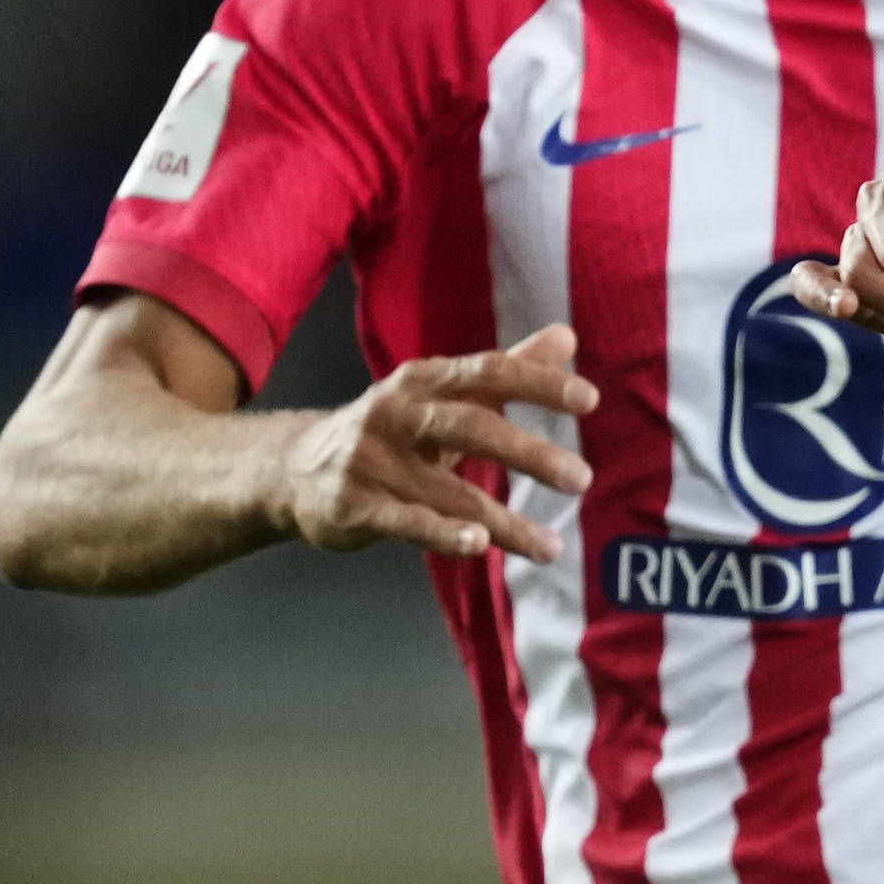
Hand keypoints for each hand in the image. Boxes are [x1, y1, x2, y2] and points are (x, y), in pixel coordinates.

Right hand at [275, 325, 593, 561]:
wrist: (295, 468)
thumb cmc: (391, 430)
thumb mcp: (441, 395)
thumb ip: (504, 371)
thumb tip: (566, 335)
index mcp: (423, 381)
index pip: (487, 372)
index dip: (537, 382)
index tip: (589, 398)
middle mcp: (397, 412)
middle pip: (470, 425)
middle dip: (528, 453)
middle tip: (582, 479)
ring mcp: (373, 460)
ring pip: (448, 490)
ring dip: (504, 521)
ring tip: (550, 548)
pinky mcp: (355, 505)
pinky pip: (406, 521)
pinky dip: (443, 533)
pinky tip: (480, 545)